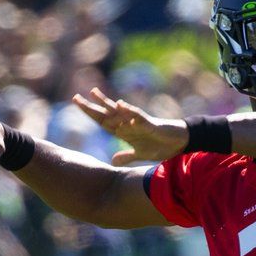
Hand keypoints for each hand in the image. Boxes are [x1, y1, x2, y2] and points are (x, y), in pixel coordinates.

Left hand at [72, 87, 187, 165]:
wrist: (179, 143)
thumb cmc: (161, 145)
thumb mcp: (140, 154)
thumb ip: (126, 156)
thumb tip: (112, 161)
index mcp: (124, 131)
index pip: (103, 121)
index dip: (90, 114)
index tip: (77, 105)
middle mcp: (128, 124)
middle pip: (106, 114)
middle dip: (91, 107)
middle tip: (75, 98)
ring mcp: (138, 123)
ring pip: (119, 111)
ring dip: (107, 103)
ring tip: (94, 93)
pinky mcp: (150, 124)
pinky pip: (138, 116)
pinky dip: (129, 111)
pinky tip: (120, 104)